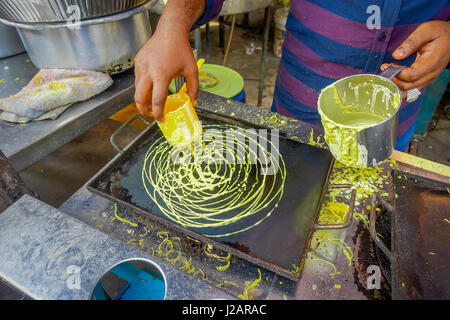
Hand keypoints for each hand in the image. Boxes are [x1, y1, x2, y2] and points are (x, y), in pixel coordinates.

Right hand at [134, 0, 204, 121]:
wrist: (170, 31)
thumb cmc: (182, 50)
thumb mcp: (192, 71)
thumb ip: (193, 89)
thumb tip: (193, 103)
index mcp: (162, 75)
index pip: (157, 101)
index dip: (158, 114)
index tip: (161, 119)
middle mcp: (148, 72)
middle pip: (139, 99)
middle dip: (144, 110)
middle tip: (151, 114)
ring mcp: (140, 66)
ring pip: (137, 89)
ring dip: (143, 98)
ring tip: (152, 102)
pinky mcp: (137, 62)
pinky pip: (137, 79)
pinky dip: (143, 86)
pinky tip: (152, 85)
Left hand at [381, 21, 449, 98]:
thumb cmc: (438, 32)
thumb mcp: (425, 31)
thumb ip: (410, 43)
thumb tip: (396, 55)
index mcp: (432, 61)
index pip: (412, 75)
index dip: (397, 73)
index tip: (386, 65)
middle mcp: (432, 73)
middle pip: (409, 86)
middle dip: (393, 80)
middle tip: (384, 69)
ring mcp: (429, 78)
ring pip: (409, 91)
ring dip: (395, 86)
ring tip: (386, 75)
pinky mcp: (425, 80)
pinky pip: (412, 90)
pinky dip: (400, 88)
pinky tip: (392, 79)